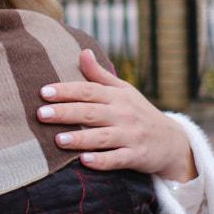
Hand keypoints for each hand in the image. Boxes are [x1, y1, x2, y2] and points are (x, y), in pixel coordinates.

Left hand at [38, 52, 197, 181]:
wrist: (172, 141)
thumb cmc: (139, 113)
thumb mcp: (123, 91)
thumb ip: (99, 75)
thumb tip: (82, 51)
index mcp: (117, 96)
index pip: (88, 90)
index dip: (66, 91)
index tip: (43, 92)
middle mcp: (123, 114)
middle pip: (91, 112)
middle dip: (65, 112)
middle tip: (41, 114)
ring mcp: (131, 135)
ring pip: (103, 137)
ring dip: (81, 138)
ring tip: (58, 140)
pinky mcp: (137, 156)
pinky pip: (118, 159)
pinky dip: (103, 161)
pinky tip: (85, 162)